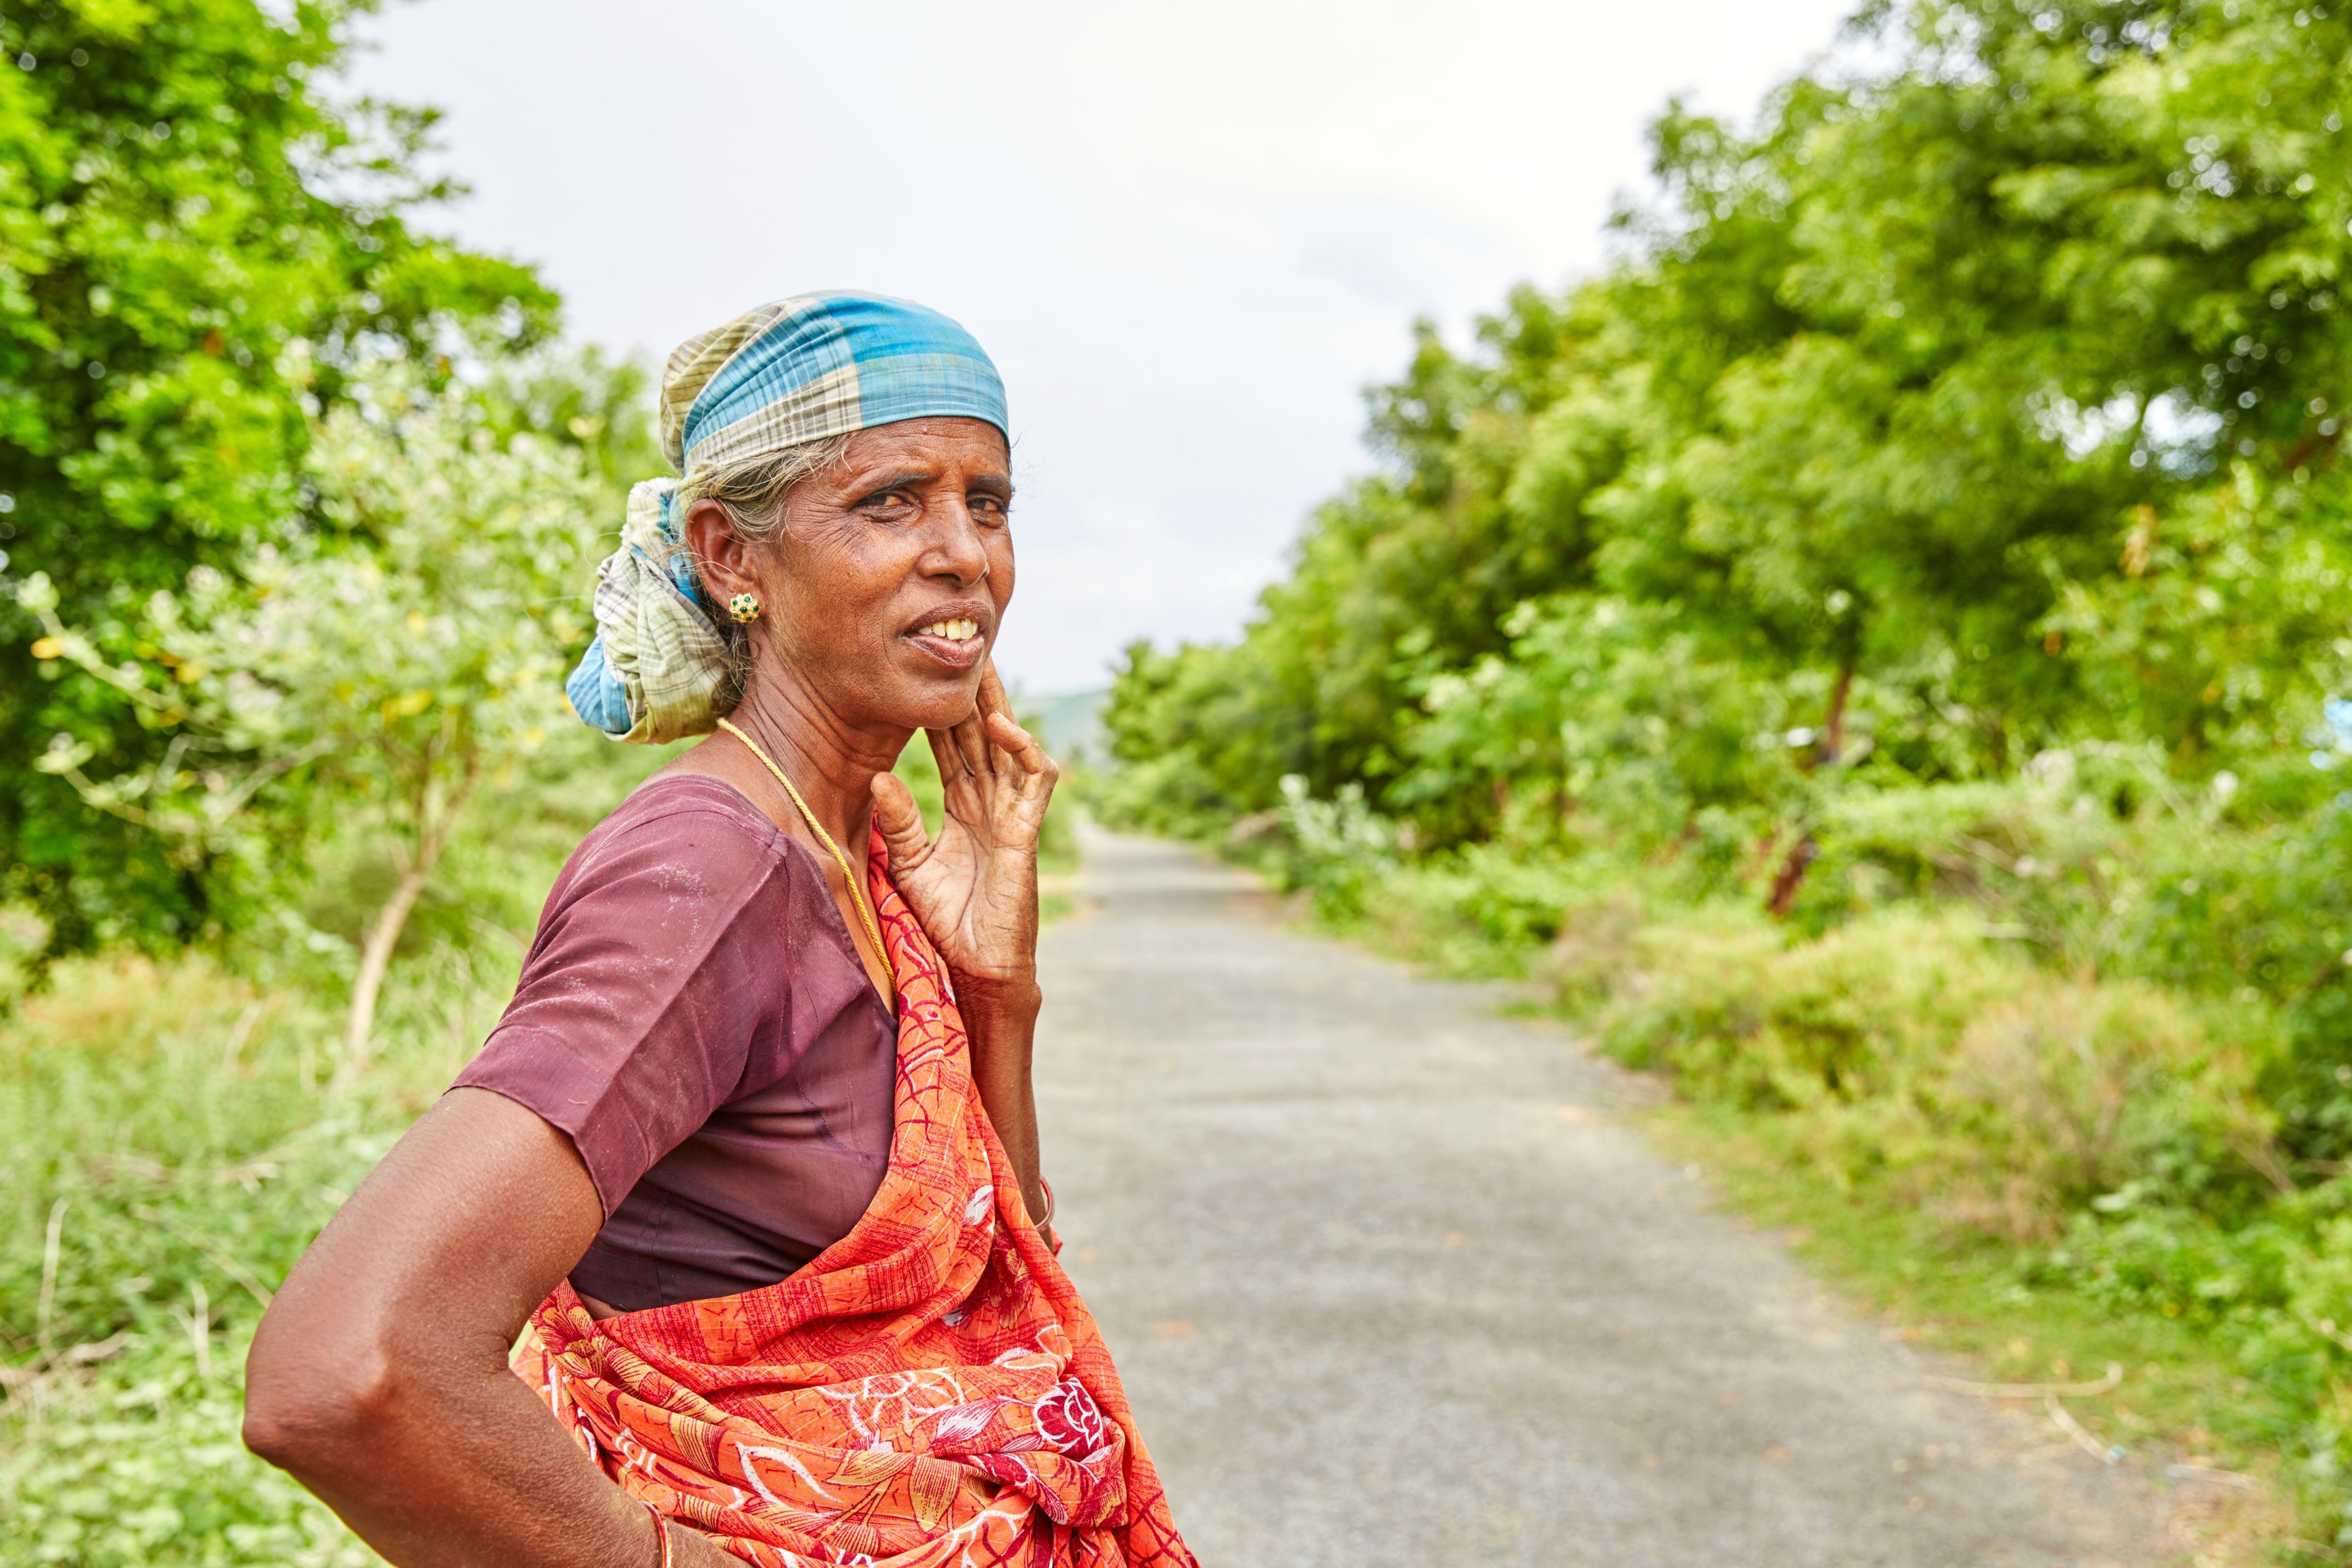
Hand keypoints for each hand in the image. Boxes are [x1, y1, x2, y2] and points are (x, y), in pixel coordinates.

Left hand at [872, 662, 1057, 985]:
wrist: (977, 965)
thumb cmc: (947, 921)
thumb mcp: (910, 864)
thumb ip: (899, 821)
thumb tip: (876, 777)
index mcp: (964, 807)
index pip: (952, 747)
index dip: (942, 712)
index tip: (924, 676)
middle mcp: (990, 803)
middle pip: (982, 735)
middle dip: (973, 694)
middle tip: (959, 647)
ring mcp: (1012, 814)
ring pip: (1009, 747)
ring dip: (998, 707)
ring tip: (983, 668)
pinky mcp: (1026, 831)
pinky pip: (1034, 780)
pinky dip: (1022, 751)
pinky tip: (1002, 726)